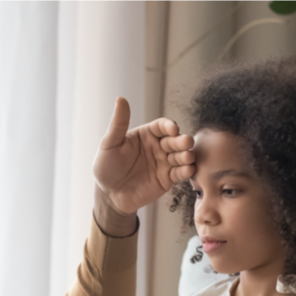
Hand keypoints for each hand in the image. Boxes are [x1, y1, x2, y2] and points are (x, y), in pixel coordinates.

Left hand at [93, 97, 195, 216]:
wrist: (109, 195)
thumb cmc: (106, 168)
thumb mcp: (109, 144)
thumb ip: (118, 124)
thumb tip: (120, 99)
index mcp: (145, 135)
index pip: (161, 126)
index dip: (168, 126)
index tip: (172, 128)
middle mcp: (157, 147)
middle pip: (174, 140)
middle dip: (181, 141)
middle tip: (186, 142)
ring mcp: (163, 163)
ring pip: (179, 156)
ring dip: (186, 155)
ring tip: (187, 157)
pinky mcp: (167, 179)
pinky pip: (179, 173)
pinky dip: (185, 171)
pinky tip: (189, 169)